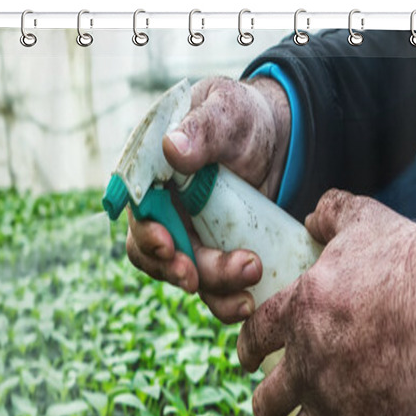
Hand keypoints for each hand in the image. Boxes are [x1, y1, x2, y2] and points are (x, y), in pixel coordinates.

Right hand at [126, 76, 290, 323]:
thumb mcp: (225, 111)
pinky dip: (227, 300)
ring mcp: (188, 238)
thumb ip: (202, 128)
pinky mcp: (213, 257)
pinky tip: (249, 303)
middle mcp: (163, 211)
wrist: (277, 141)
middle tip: (200, 278)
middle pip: (159, 254)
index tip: (168, 247)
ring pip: (187, 275)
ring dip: (212, 288)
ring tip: (247, 285)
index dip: (147, 234)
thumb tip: (172, 148)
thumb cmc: (241, 119)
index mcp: (151, 175)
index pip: (138, 212)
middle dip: (180, 269)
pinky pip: (213, 288)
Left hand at [236, 189, 415, 415]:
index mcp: (296, 315)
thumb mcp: (366, 223)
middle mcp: (304, 366)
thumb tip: (314, 214)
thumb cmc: (410, 262)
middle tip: (271, 410)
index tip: (247, 360)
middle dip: (266, 408)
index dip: (246, 351)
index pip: (253, 338)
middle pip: (266, 402)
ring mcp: (331, 404)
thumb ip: (333, 215)